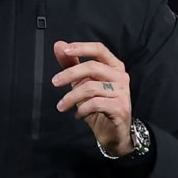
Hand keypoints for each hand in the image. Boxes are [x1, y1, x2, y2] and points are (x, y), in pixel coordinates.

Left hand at [52, 41, 132, 155]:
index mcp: (113, 66)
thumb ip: (71, 63)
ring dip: (71, 97)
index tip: (65, 50)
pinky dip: (82, 110)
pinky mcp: (120, 108)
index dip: (82, 47)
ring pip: (91, 87)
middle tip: (54, 82)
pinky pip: (95, 104)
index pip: (99, 49)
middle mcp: (121, 77)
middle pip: (92, 67)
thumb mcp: (82, 82)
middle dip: (70, 74)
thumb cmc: (98, 105)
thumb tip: (58, 45)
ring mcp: (122, 92)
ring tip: (62, 106)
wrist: (113, 132)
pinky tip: (78, 114)